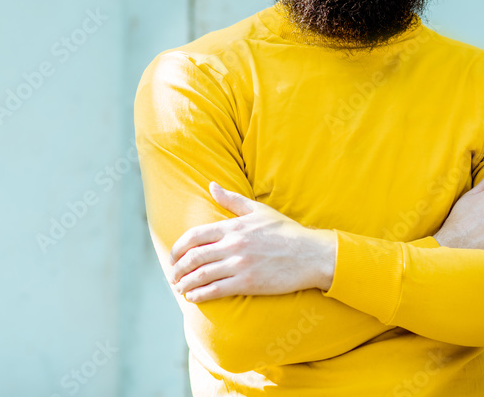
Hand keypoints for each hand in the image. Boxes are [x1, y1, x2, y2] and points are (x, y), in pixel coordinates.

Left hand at [168, 182, 335, 303]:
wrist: (311, 254)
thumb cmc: (286, 231)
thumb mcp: (258, 209)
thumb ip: (231, 199)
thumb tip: (211, 185)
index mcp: (233, 227)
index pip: (195, 236)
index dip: (178, 248)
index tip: (172, 256)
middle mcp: (232, 245)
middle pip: (194, 257)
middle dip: (178, 268)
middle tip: (172, 275)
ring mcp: (239, 264)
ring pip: (202, 275)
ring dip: (185, 283)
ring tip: (179, 288)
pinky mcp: (248, 283)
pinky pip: (216, 290)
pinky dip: (200, 294)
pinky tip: (193, 297)